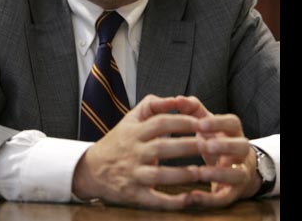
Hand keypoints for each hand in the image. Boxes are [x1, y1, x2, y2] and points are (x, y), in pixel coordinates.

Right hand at [72, 94, 202, 209]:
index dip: (182, 122)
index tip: (202, 123)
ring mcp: (133, 174)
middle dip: (188, 146)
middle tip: (210, 145)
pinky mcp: (133, 194)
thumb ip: (152, 105)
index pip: (160, 123)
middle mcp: (133, 152)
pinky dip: (172, 202)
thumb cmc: (119, 141)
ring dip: (182, 174)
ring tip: (202, 172)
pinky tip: (189, 199)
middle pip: (162, 147)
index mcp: (135, 132)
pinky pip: (154, 199)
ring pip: (159, 175)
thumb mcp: (130, 119)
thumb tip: (175, 99)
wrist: (91, 169)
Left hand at [174, 96, 261, 206]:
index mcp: (233, 132)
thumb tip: (177, 98)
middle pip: (242, 146)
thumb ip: (193, 110)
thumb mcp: (206, 124)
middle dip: (225, 146)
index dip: (218, 123)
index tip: (200, 124)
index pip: (233, 123)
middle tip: (205, 145)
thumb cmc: (213, 140)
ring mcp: (240, 172)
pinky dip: (211, 198)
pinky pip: (225, 197)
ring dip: (219, 173)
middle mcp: (241, 151)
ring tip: (200, 173)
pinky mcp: (233, 192)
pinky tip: (193, 196)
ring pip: (237, 173)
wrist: (232, 167)